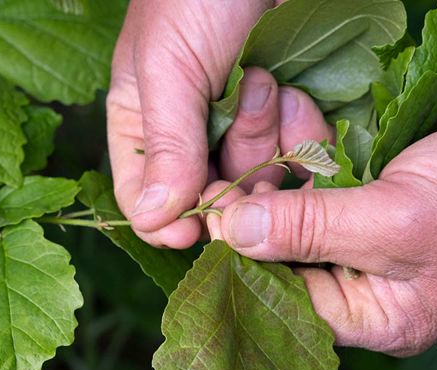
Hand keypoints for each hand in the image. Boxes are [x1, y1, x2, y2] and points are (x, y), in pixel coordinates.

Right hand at [107, 0, 331, 248]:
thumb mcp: (168, 68)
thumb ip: (164, 146)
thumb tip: (151, 220)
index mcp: (142, 124)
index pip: (143, 198)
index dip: (165, 223)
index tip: (191, 232)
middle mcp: (187, 136)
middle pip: (203, 197)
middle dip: (225, 176)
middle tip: (241, 137)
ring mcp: (235, 128)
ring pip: (249, 178)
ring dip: (260, 139)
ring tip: (263, 81)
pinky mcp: (279, 120)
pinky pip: (288, 155)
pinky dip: (294, 131)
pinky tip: (290, 90)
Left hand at [214, 134, 436, 356]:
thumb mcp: (395, 224)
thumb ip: (312, 231)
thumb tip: (232, 231)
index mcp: (363, 315)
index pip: (279, 296)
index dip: (239, 257)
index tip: (209, 215)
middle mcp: (353, 284)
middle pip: (279, 250)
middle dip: (250, 205)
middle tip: (217, 174)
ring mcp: (357, 240)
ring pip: (294, 208)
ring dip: (272, 165)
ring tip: (248, 130)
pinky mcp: (364, 201)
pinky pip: (321, 177)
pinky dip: (304, 145)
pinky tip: (286, 114)